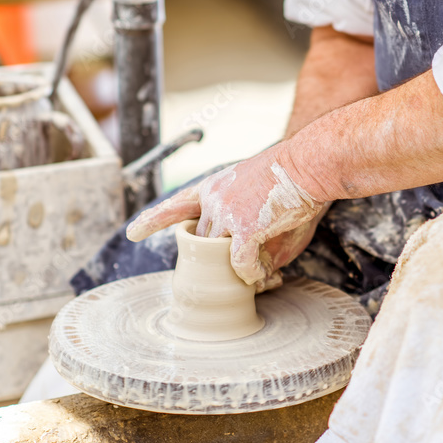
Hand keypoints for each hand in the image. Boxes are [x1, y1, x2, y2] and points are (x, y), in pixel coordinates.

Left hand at [126, 146, 324, 290]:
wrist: (310, 165)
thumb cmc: (296, 184)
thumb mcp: (266, 209)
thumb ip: (254, 240)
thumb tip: (257, 277)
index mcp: (215, 187)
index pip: (178, 205)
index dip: (154, 219)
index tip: (132, 233)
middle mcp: (213, 199)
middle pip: (206, 241)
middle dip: (225, 260)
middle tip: (253, 270)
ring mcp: (225, 213)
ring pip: (220, 255)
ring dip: (241, 269)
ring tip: (268, 272)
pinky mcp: (243, 228)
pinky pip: (240, 264)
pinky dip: (252, 273)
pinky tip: (266, 275)